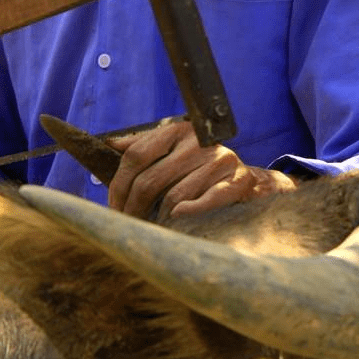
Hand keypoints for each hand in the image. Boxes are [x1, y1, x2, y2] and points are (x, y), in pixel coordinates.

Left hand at [107, 121, 298, 219]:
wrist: (248, 182)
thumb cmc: (200, 171)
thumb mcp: (173, 152)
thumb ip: (144, 147)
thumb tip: (109, 144)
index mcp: (178, 131)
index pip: (136, 155)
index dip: (118, 185)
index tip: (113, 207)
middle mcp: (199, 142)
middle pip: (150, 179)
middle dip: (133, 207)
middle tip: (128, 224)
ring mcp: (220, 160)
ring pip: (174, 195)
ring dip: (158, 217)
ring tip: (151, 228)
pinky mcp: (239, 180)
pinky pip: (207, 200)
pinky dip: (189, 212)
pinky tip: (177, 218)